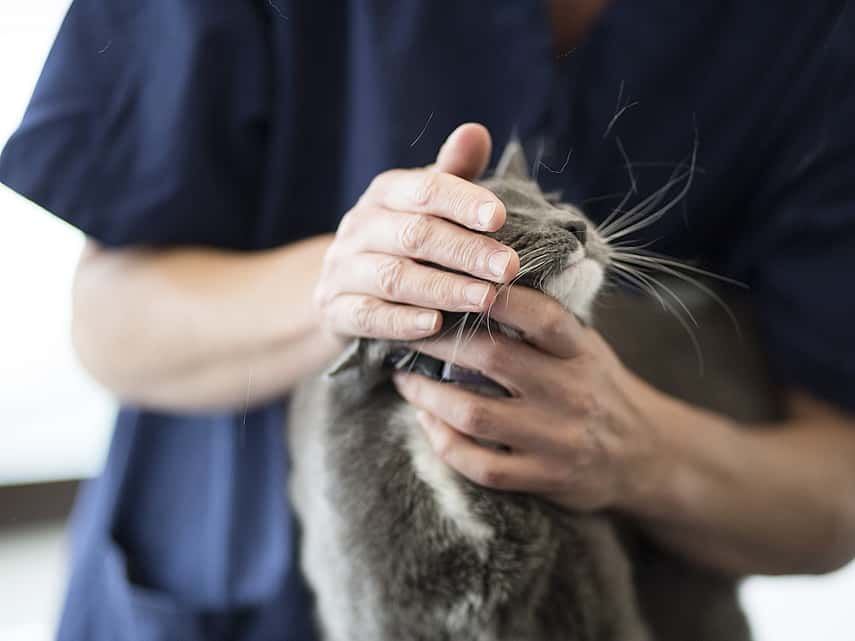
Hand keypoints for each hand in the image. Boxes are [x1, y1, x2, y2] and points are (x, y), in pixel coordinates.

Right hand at [314, 123, 519, 340]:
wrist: (343, 288)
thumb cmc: (403, 240)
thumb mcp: (426, 205)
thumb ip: (453, 173)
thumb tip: (475, 131)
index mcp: (385, 194)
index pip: (424, 190)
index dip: (462, 201)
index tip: (501, 217)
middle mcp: (359, 227)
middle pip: (414, 235)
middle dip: (466, 251)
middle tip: (509, 268)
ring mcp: (342, 270)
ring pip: (394, 278)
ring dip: (443, 289)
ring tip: (486, 299)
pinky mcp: (335, 310)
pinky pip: (368, 316)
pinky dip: (401, 321)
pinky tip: (435, 326)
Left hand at [392, 286, 664, 511]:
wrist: (646, 455)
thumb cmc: (599, 387)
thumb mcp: (585, 347)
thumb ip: (542, 324)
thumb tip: (477, 284)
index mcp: (581, 352)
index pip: (539, 314)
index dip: (493, 295)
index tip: (449, 281)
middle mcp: (570, 392)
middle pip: (492, 357)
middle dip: (437, 341)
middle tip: (406, 330)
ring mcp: (556, 439)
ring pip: (475, 414)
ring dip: (428, 394)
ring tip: (405, 378)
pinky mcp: (544, 477)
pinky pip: (480, 465)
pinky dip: (444, 442)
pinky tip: (428, 423)